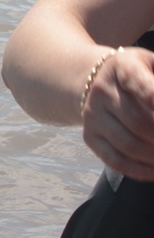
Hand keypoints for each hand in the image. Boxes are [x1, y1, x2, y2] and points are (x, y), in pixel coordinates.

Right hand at [82, 46, 153, 179]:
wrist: (97, 82)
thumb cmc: (140, 76)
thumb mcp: (153, 66)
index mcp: (122, 66)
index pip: (139, 84)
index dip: (153, 99)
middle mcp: (102, 90)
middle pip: (139, 122)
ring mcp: (92, 115)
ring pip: (129, 145)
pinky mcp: (90, 136)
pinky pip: (116, 161)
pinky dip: (141, 171)